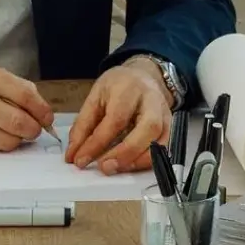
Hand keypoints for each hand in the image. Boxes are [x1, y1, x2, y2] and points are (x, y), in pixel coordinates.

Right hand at [0, 61, 54, 150]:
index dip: (42, 109)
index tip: (47, 117)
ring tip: (16, 134)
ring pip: (7, 139)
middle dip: (34, 129)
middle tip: (35, 130)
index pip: (24, 94)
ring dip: (18, 140)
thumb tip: (37, 105)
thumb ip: (7, 85)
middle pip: (19, 121)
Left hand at [65, 59, 172, 174]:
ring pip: (160, 141)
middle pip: (147, 128)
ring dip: (137, 160)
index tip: (80, 160)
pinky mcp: (170, 127)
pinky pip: (165, 148)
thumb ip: (83, 125)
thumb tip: (74, 154)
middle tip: (104, 167)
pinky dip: (148, 161)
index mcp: (129, 88)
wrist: (142, 76)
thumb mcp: (95, 97)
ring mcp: (165, 114)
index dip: (97, 143)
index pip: (116, 119)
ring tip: (116, 169)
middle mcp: (152, 100)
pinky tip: (130, 165)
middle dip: (124, 153)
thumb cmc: (118, 86)